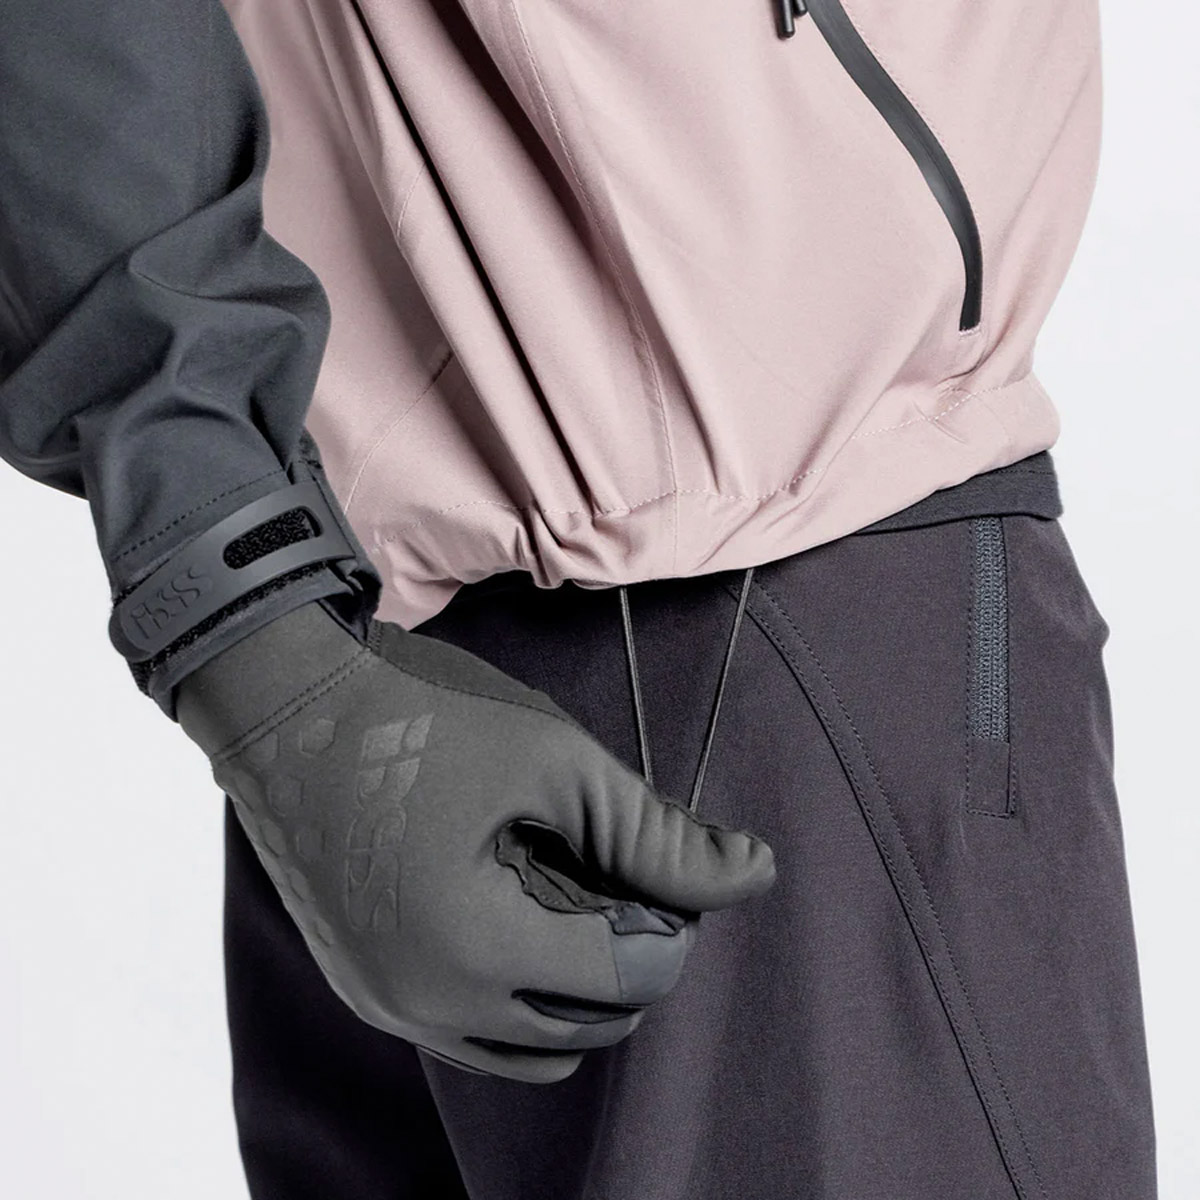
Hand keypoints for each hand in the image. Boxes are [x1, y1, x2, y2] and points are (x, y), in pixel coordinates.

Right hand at [176, 600, 775, 1082]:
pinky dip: (519, 993)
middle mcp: (428, 1006)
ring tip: (567, 892)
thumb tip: (756, 873)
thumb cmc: (420, 717)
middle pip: (590, 1022)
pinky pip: (473, 1034)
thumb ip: (656, 831)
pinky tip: (515, 911)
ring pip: (534, 1048)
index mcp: (476, 948)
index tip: (653, 855)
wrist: (285, 703)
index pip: (632, 975)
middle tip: (614, 869)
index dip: (672, 914)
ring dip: (578, 986)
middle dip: (628, 953)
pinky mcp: (366, 993)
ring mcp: (389, 1008)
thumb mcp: (553, 761)